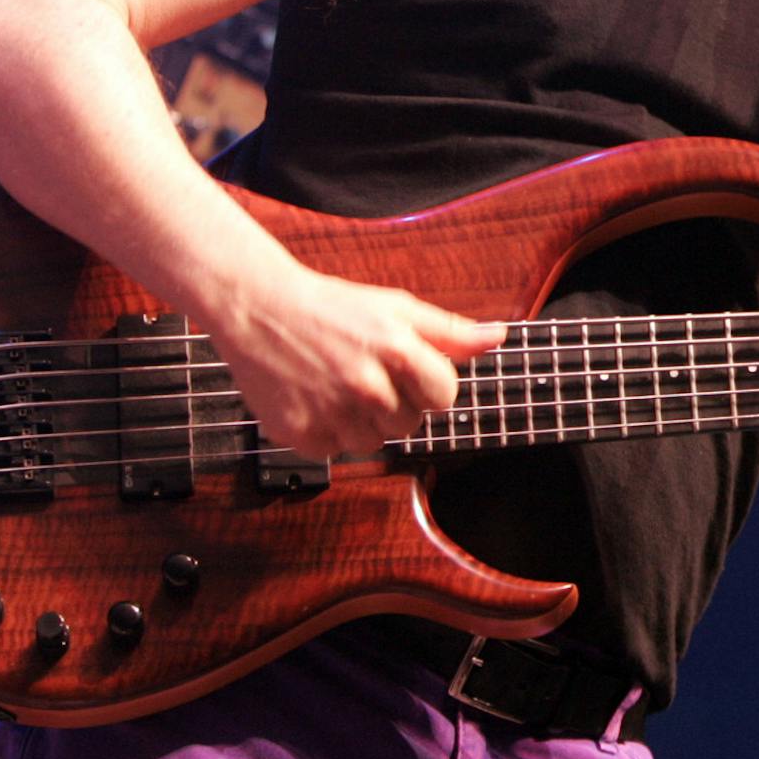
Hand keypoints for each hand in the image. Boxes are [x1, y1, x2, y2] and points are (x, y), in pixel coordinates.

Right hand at [205, 265, 507, 458]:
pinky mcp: (299, 434)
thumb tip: (499, 336)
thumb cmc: (335, 307)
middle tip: (366, 372)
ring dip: (363, 421)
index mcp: (396, 350)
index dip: (430, 384)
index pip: (444, 396)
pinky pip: (336, 451)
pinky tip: (316, 398)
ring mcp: (331, 413)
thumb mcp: (397, 308)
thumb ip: (450, 330)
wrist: (259, 310)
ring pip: (375, 442)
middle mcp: (365, 385)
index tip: (408, 370)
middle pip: (410, 423)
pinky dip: (329, 431)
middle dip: (396, 402)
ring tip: (340, 385)